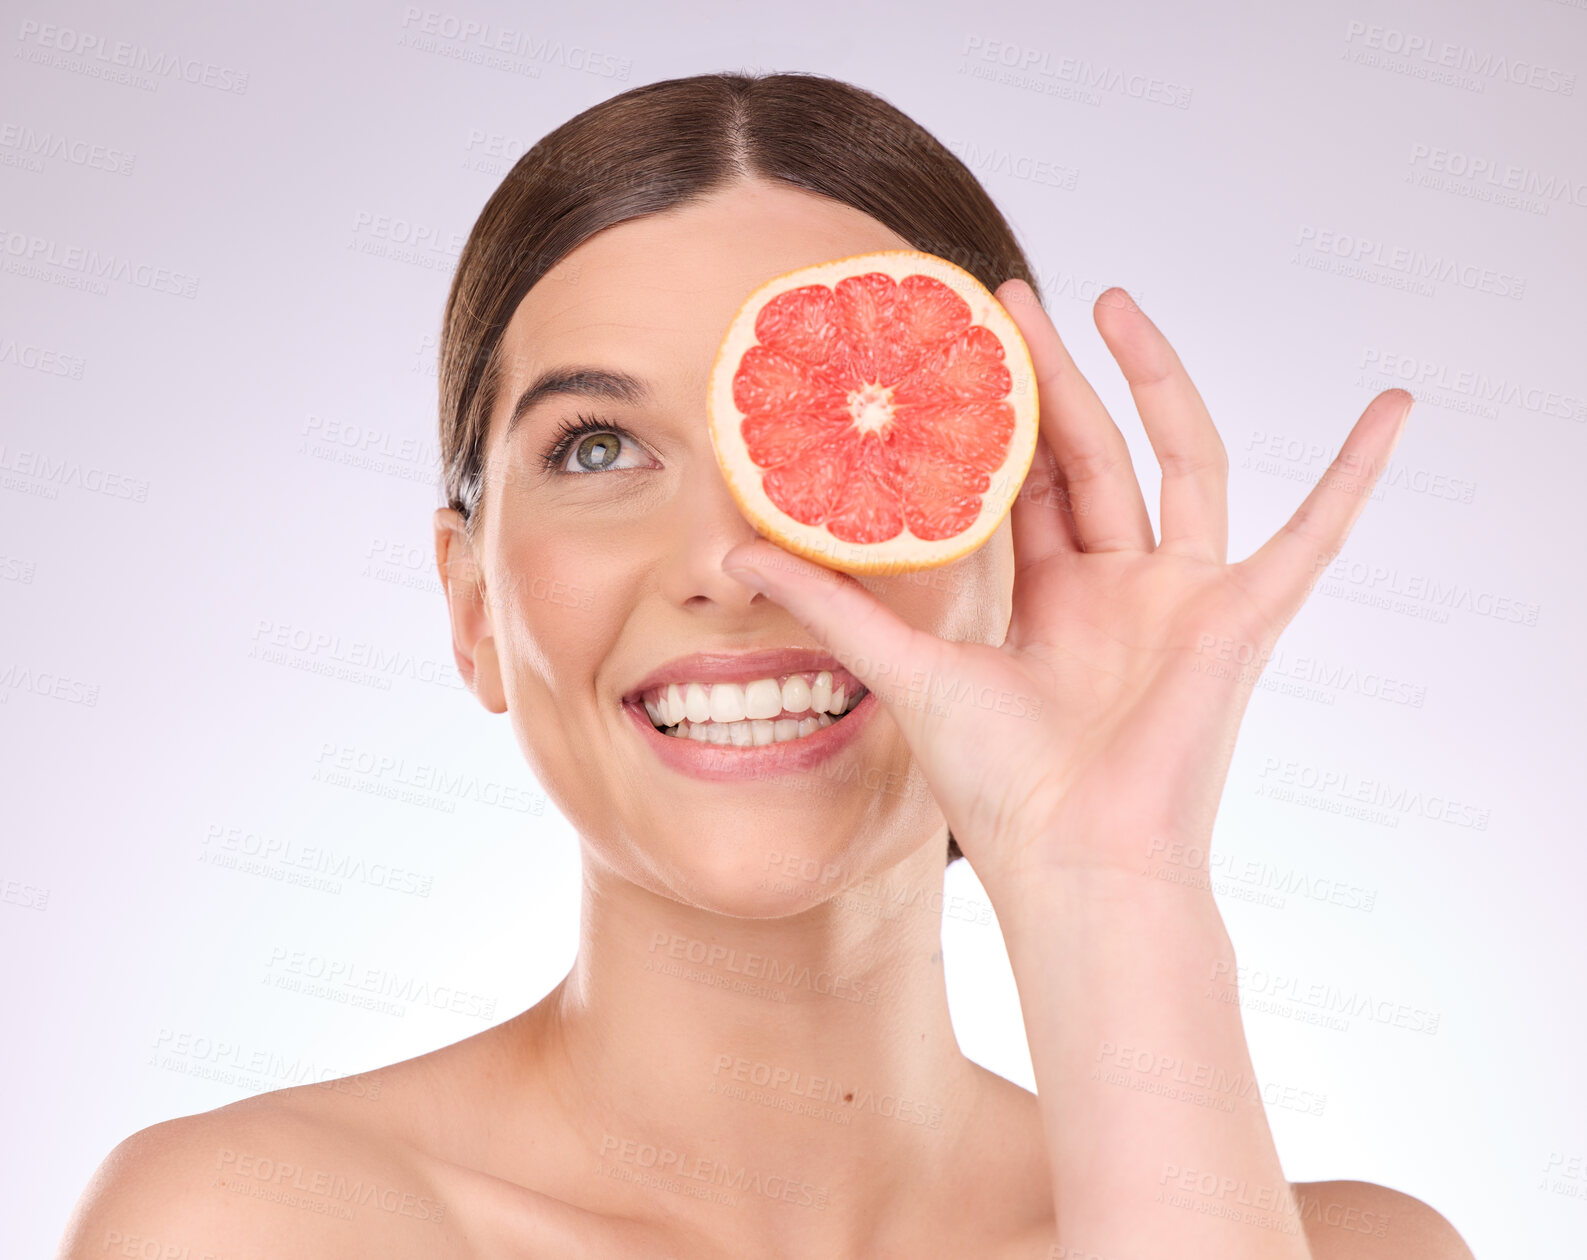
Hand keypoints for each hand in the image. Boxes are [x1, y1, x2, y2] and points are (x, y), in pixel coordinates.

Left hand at [720, 281, 1412, 896]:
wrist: (1078, 864)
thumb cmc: (1002, 789)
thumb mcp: (907, 669)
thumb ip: (830, 605)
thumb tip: (727, 552)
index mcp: (1049, 600)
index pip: (1022, 483)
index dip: (995, 416)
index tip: (960, 349)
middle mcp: (1118, 588)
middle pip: (1090, 452)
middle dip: (1055, 374)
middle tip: (1009, 296)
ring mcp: (1184, 596)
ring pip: (1180, 459)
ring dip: (1158, 380)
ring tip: (1118, 304)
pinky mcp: (1243, 615)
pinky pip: (1317, 532)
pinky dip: (1360, 473)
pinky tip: (1397, 407)